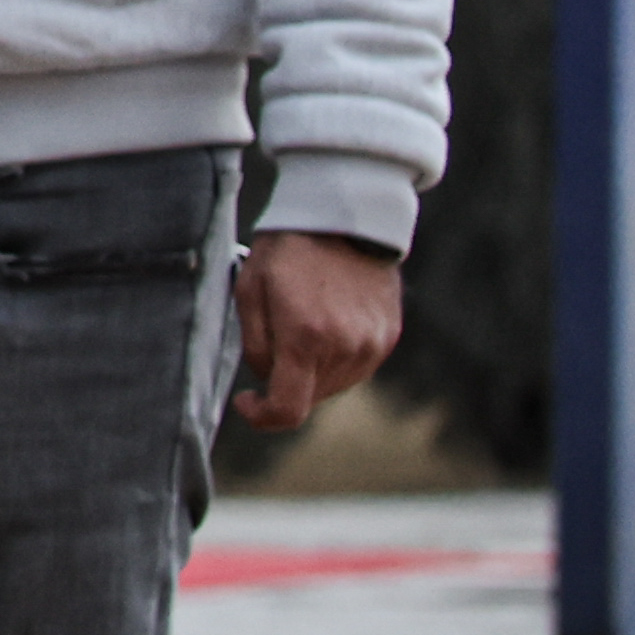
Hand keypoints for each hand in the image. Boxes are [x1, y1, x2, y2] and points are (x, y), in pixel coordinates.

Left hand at [231, 228, 403, 431]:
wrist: (343, 218)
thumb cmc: (287, 250)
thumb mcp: (250, 289)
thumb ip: (254, 345)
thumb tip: (264, 381)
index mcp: (305, 337)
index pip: (288, 409)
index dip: (262, 416)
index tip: (246, 401)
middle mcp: (345, 348)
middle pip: (309, 397)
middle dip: (284, 380)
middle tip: (274, 334)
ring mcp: (371, 345)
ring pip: (332, 385)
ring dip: (311, 371)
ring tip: (302, 320)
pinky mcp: (388, 338)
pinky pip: (355, 367)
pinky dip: (335, 357)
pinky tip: (327, 320)